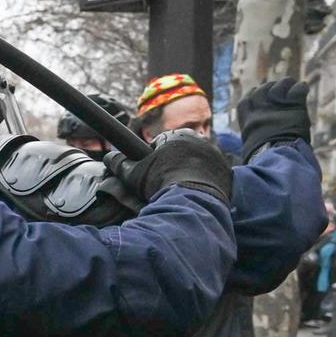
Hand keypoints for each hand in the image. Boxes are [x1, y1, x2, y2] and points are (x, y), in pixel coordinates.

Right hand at [105, 131, 232, 206]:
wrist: (193, 201)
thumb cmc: (161, 184)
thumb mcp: (134, 175)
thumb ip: (120, 164)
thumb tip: (109, 157)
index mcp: (175, 135)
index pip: (160, 144)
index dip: (153, 160)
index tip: (151, 174)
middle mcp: (198, 139)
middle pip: (181, 151)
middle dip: (173, 164)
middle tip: (165, 184)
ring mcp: (215, 154)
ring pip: (197, 162)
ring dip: (189, 172)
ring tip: (181, 190)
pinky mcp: (226, 170)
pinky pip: (213, 174)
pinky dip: (205, 182)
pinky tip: (195, 193)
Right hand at [236, 78, 311, 161]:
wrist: (277, 158)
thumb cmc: (264, 161)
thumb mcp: (251, 149)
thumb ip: (253, 139)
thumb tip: (253, 149)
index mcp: (248, 121)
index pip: (246, 100)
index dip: (253, 95)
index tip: (258, 94)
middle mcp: (260, 110)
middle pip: (262, 90)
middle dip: (270, 87)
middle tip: (279, 89)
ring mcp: (277, 106)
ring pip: (280, 85)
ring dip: (286, 84)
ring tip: (291, 85)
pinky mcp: (294, 106)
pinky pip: (297, 89)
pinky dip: (301, 88)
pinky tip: (303, 89)